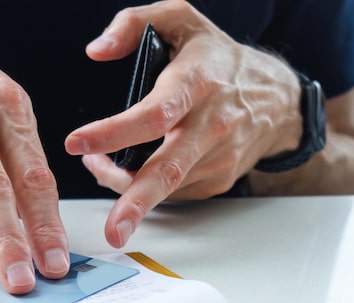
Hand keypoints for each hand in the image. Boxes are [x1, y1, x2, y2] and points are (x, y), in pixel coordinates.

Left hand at [64, 0, 302, 247]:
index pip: (154, 113)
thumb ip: (133, 23)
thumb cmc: (218, 58)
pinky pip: (173, 192)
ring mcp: (218, 157)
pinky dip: (145, 189)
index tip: (77, 143)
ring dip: (124, 188)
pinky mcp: (218, 179)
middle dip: (136, 202)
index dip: (115, 131)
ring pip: (165, 185)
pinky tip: (129, 173)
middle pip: (169, 169)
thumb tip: (97, 50)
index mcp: (197, 82)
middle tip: (112, 230)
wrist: (276, 98)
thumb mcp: (181, 19)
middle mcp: (211, 124)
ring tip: (98, 167)